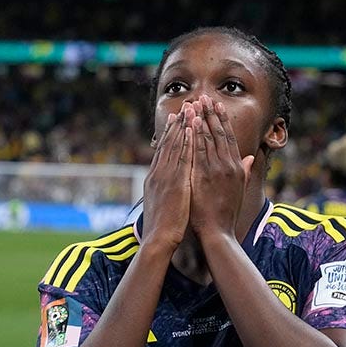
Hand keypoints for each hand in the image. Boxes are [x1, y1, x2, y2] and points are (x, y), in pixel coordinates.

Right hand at [142, 106, 194, 250]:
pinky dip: (185, 142)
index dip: (171, 134)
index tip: (176, 119)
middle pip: (168, 144)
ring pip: (174, 146)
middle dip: (176, 124)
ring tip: (189, 109)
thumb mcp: (161, 206)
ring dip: (182, 127)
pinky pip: (181, 157)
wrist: (157, 240)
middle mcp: (158, 174)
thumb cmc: (162, 228)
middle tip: (184, 106)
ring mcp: (165, 177)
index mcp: (155, 179)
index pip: (163, 151)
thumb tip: (168, 189)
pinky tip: (191, 129)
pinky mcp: (173, 182)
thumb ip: (165, 193)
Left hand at [188, 98, 254, 240]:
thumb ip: (245, 170)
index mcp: (237, 167)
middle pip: (218, 133)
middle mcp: (228, 165)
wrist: (218, 232)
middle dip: (211, 113)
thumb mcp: (240, 189)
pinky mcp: (203, 176)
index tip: (217, 105)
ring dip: (201, 119)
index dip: (222, 119)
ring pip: (208, 139)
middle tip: (204, 97)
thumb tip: (251, 157)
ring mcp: (216, 170)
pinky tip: (191, 123)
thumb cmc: (227, 213)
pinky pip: (198, 151)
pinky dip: (195, 136)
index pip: (229, 137)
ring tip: (195, 103)